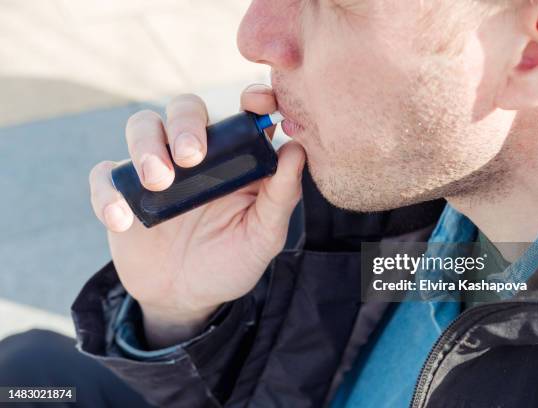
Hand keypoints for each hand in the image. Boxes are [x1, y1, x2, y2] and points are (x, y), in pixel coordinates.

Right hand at [88, 85, 304, 347]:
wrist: (185, 298)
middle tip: (190, 157)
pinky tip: (122, 221)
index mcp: (235, 159)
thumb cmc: (231, 261)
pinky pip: (105, 176)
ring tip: (158, 183)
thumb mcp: (263, 236)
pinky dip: (108, 193)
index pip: (241, 113)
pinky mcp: (122, 191)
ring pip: (142, 127)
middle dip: (186, 124)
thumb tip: (296, 149)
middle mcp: (195, 156)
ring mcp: (156, 168)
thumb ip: (281, 197)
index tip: (256, 102)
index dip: (252, 98)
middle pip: (185, 109)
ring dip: (146, 148)